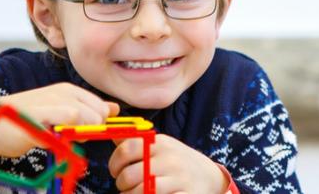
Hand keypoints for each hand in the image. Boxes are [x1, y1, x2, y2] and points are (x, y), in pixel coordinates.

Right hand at [0, 82, 119, 162]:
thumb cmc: (27, 122)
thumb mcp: (61, 113)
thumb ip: (88, 110)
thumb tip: (115, 109)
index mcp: (69, 90)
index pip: (103, 108)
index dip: (98, 125)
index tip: (81, 133)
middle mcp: (63, 91)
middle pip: (100, 114)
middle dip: (91, 130)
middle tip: (67, 135)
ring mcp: (52, 101)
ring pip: (88, 117)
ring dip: (80, 134)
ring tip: (57, 135)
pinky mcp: (42, 114)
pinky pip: (70, 119)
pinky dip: (67, 134)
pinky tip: (51, 137)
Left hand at [108, 134, 227, 193]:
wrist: (209, 176)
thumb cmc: (176, 161)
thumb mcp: (159, 145)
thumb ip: (135, 140)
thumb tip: (110, 131)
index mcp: (160, 143)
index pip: (127, 149)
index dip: (114, 162)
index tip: (115, 170)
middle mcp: (169, 159)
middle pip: (130, 175)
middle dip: (121, 184)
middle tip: (124, 186)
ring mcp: (179, 179)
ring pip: (142, 192)